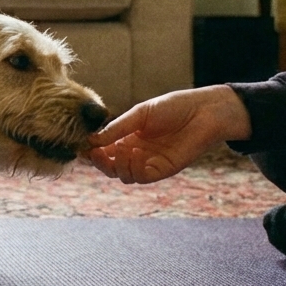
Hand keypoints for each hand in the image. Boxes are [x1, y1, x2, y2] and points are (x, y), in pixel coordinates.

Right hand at [84, 85, 251, 183]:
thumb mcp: (139, 114)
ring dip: (117, 166)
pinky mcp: (163, 170)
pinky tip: (136, 153)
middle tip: (95, 154)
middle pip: (110, 167)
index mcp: (128, 138)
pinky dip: (134, 168)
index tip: (83, 146)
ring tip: (121, 151)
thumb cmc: (173, 107)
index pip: (104, 151)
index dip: (91, 151)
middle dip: (100, 163)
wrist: (203, 112)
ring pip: (124, 176)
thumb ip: (117, 128)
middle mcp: (136, 153)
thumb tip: (91, 139)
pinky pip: (142, 177)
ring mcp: (149, 162)